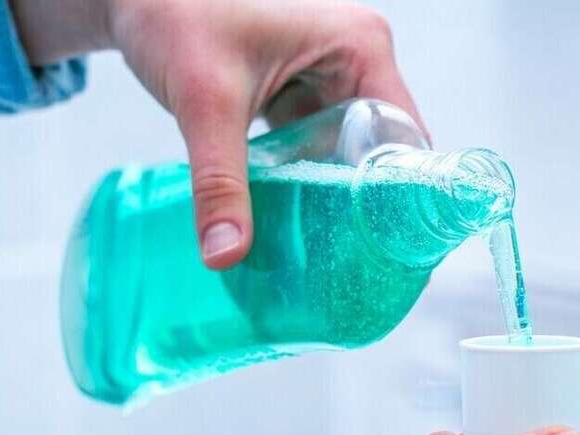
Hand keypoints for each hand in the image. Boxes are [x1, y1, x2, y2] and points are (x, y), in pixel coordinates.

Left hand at [12, 0, 424, 268]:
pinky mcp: (303, 91)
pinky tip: (302, 221)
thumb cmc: (174, 14)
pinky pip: (320, 145)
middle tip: (360, 263)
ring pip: (351, 152)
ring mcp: (331, 75)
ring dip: (339, 195)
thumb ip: (219, 182)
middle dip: (368, 203)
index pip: (405, 136)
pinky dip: (311, 180)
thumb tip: (225, 255)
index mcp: (361, 47)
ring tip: (336, 254)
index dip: (401, 193)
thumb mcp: (205, 103)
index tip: (390, 250)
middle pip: (383, 150)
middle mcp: (357, 59)